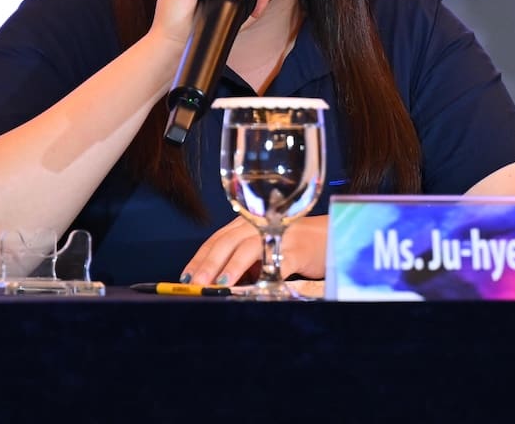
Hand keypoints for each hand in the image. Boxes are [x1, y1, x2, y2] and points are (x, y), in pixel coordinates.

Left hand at [182, 215, 328, 286]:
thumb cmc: (290, 246)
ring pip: (248, 250)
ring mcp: (278, 237)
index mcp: (246, 225)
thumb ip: (241, 264)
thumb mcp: (261, 250)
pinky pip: (278, 264)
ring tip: (217, 285)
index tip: (184, 278)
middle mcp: (259, 226)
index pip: (215, 241)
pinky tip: (254, 288)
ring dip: (231, 269)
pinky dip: (264, 276)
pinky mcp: (296, 251)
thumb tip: (215, 286)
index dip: (198, 259)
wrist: (329, 237)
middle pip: (227, 243)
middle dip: (208, 266)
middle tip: (194, 285)